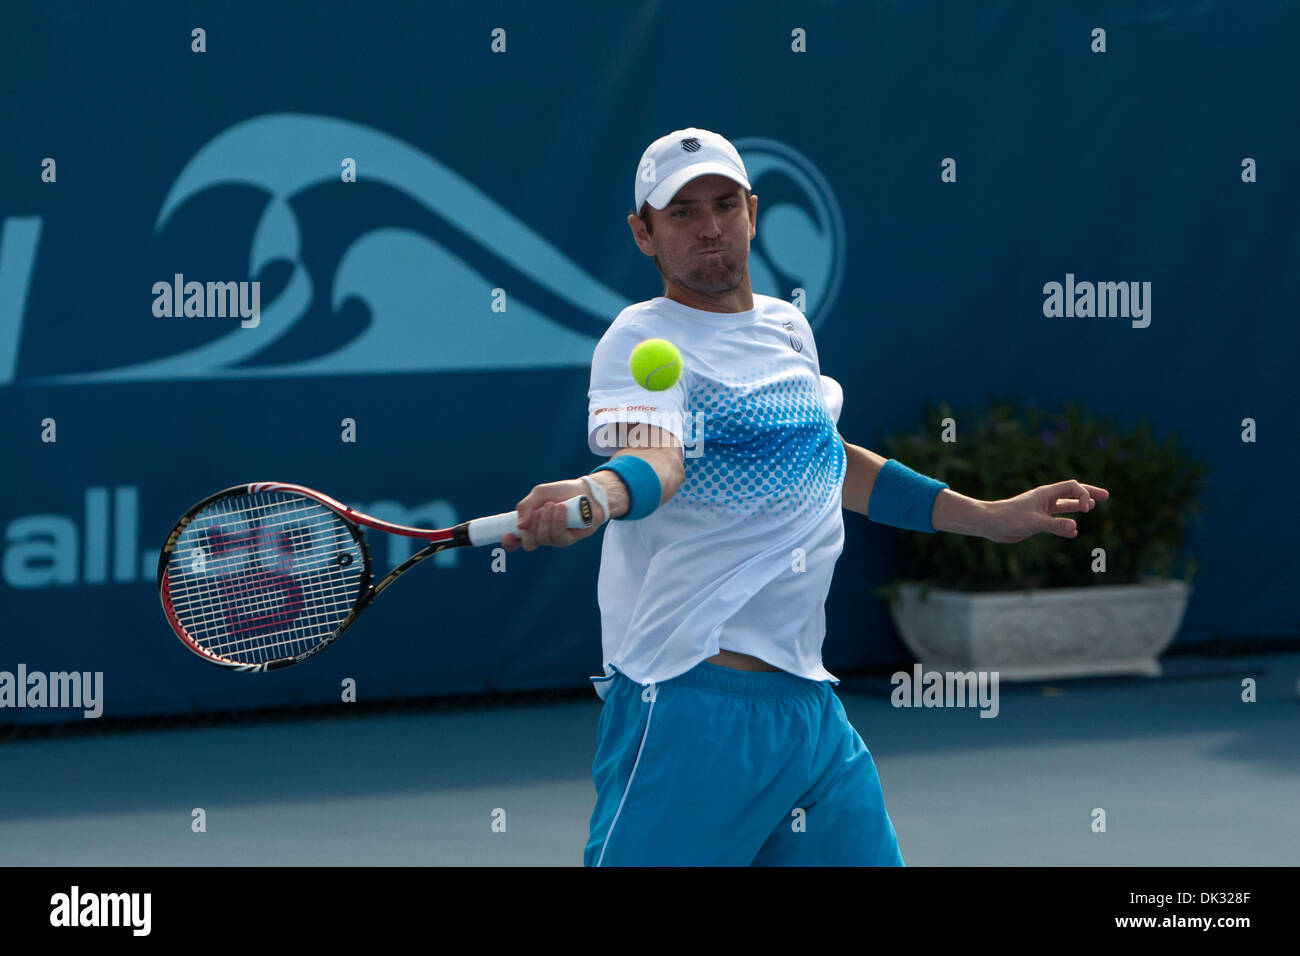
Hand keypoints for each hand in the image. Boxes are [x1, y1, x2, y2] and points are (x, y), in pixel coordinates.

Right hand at [501, 478, 607, 551]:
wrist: (586, 492)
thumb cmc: (562, 493)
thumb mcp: (540, 493)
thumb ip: (526, 506)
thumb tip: (520, 526)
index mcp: (530, 525)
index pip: (515, 541)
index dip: (509, 542)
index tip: (508, 535)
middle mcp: (541, 534)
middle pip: (529, 544)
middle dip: (531, 529)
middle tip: (537, 511)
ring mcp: (555, 538)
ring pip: (543, 538)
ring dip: (546, 520)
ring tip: (552, 504)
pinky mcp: (568, 539)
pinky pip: (559, 536)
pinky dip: (558, 521)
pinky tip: (561, 508)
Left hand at [983, 479, 1109, 543]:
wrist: (991, 524)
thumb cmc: (1009, 518)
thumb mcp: (1034, 523)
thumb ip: (1055, 525)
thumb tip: (1075, 528)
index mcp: (1045, 494)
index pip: (1072, 487)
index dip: (1085, 494)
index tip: (1088, 509)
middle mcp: (1045, 499)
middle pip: (1072, 492)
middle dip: (1088, 493)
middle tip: (1106, 496)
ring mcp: (1042, 509)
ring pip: (1065, 505)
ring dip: (1079, 505)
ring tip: (1092, 506)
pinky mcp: (1037, 520)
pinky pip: (1057, 519)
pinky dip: (1067, 522)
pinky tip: (1073, 530)